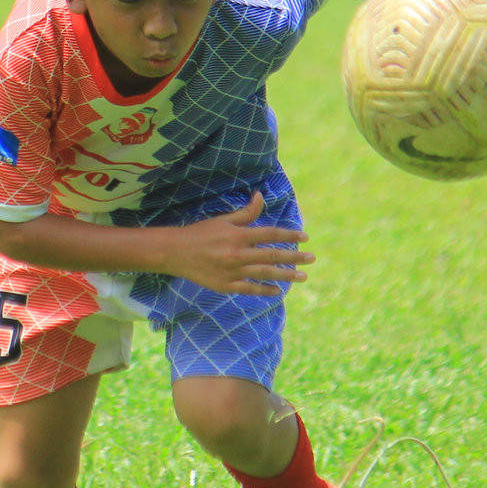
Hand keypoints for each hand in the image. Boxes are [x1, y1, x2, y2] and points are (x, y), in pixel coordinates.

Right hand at [159, 193, 312, 296]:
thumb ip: (245, 213)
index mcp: (238, 235)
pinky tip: (277, 291)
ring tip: (302, 276)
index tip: (305, 238)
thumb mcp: (223, 220)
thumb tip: (261, 196)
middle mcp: (238, 254)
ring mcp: (233, 271)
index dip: (289, 236)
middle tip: (311, 258)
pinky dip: (264, 290)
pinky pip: (249, 289)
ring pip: (265, 273)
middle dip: (294, 257)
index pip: (270, 235)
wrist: (175, 252)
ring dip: (285, 275)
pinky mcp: (226, 286)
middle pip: (272, 255)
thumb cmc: (200, 233)